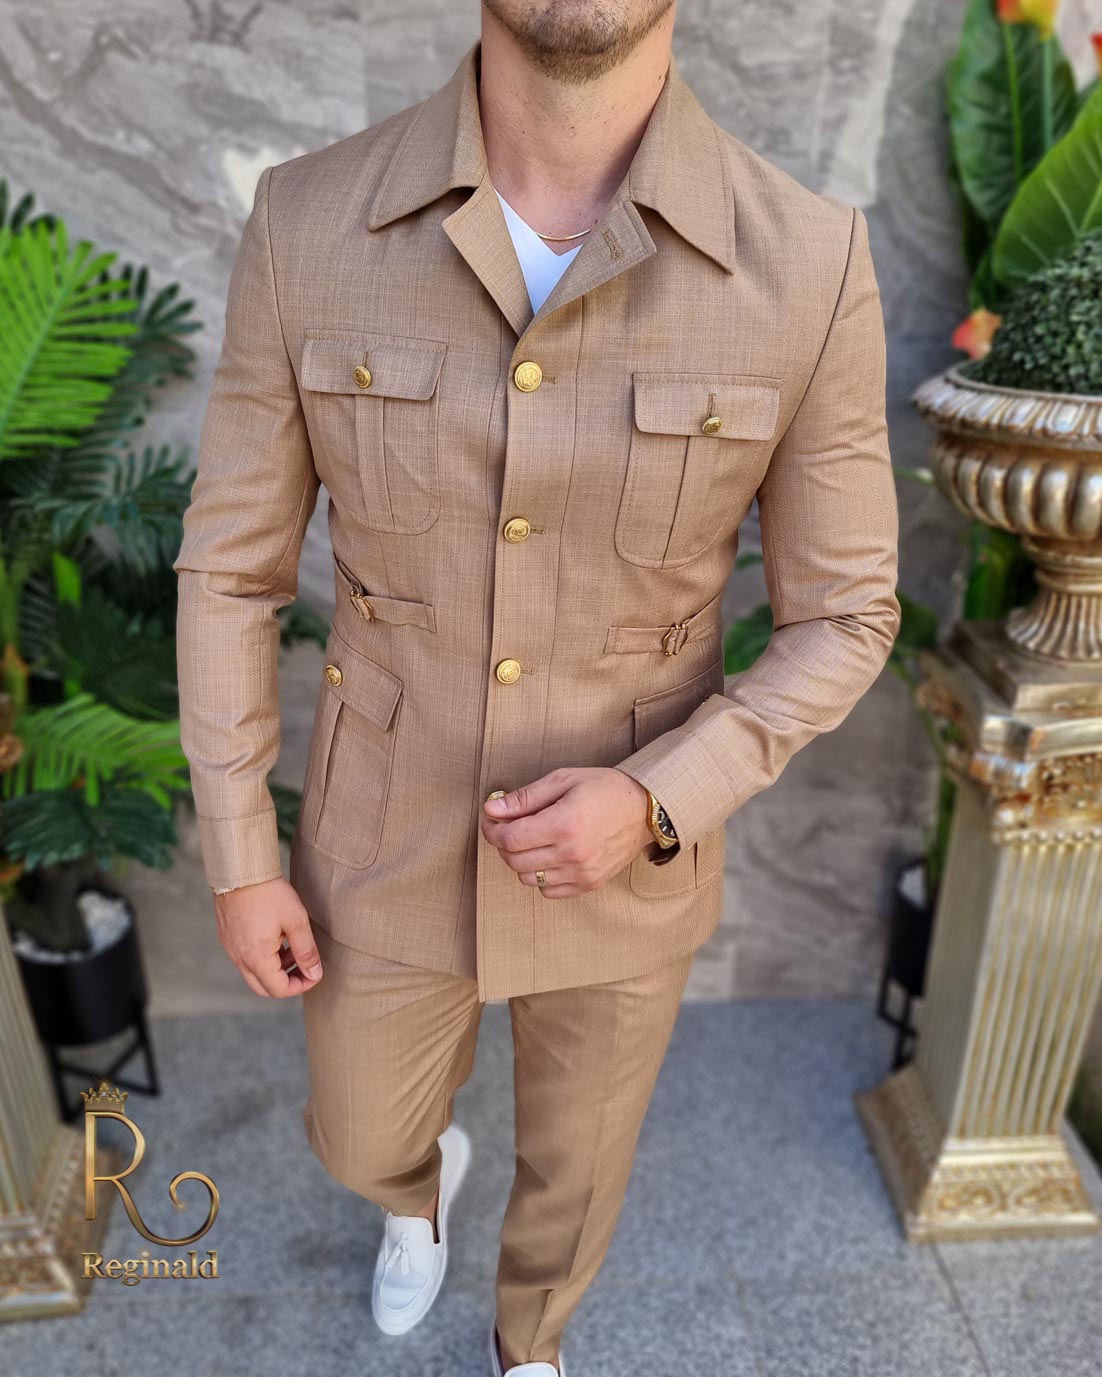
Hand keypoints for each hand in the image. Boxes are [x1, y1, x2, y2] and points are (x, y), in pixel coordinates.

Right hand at [213, 875, 323, 997]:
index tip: (314, 974)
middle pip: (264, 987)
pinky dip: (263, 956)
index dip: (300, 986)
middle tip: (304, 966)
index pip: (278, 990)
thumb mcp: (296, 921)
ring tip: (294, 947)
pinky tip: (277, 937)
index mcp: (256, 958)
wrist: (241, 870)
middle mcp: (239, 958)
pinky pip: (246, 958)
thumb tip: (315, 974)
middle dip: (287, 981)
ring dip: (276, 968)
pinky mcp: (227, 937)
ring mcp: (230, 948)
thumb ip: (307, 951)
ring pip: (254, 972)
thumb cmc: (270, 893)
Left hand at [481, 766, 653, 897]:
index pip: (510, 839)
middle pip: (514, 861)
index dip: (493, 830)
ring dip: (521, 860)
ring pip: (528, 878)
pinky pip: (548, 891)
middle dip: (503, 844)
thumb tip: (492, 808)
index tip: (493, 820)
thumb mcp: (563, 780)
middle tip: (509, 827)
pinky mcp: (589, 884)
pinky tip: (548, 856)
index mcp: (564, 824)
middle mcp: (572, 853)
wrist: (644, 809)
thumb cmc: (604, 789)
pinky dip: (540, 876)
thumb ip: (525, 798)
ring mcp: (581, 873)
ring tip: (532, 840)